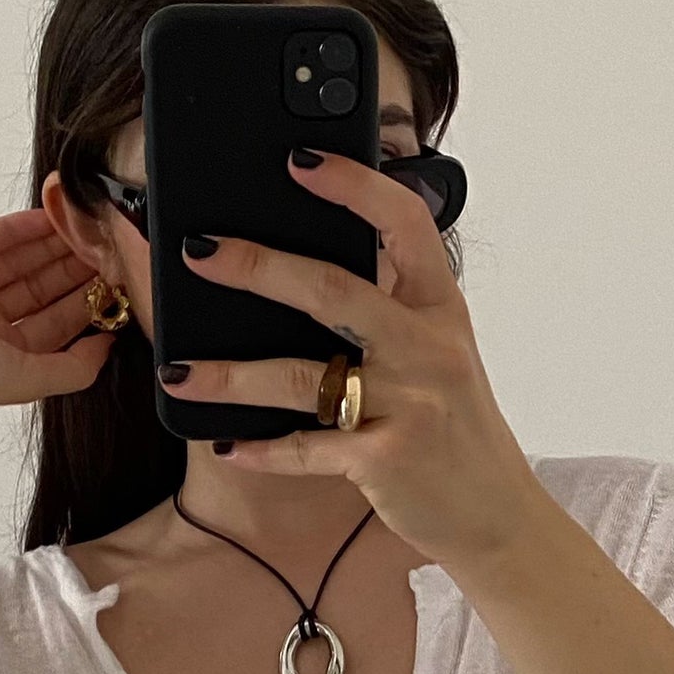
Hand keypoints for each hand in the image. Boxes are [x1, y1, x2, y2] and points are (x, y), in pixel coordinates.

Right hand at [0, 207, 116, 417]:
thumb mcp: (30, 381)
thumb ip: (75, 368)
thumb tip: (109, 347)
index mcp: (3, 354)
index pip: (54, 322)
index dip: (85, 300)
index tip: (114, 281)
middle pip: (39, 287)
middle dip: (71, 267)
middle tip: (103, 244)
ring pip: (16, 260)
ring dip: (50, 244)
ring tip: (82, 225)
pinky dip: (17, 228)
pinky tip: (47, 217)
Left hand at [159, 148, 556, 569]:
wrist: (496, 514)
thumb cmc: (456, 431)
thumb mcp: (440, 356)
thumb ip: (391, 310)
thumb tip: (309, 267)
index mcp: (440, 308)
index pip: (403, 223)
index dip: (353, 185)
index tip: (299, 159)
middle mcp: (428, 348)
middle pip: (332, 291)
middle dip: (257, 267)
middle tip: (198, 252)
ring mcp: (409, 404)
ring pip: (302, 378)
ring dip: (231, 376)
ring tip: (177, 373)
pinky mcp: (386, 461)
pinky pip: (307, 449)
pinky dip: (262, 450)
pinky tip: (228, 446)